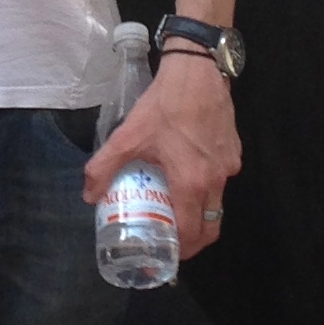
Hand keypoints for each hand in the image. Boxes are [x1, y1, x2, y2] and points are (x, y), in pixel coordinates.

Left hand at [82, 49, 241, 262]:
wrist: (197, 70)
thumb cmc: (164, 105)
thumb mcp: (128, 136)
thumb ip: (104, 167)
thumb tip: (89, 195)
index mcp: (193, 183)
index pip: (191, 233)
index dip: (179, 251)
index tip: (165, 254)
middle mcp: (217, 180)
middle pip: (211, 225)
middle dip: (194, 240)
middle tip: (172, 240)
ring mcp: (230, 165)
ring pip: (218, 202)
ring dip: (200, 212)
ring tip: (176, 207)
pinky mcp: (235, 150)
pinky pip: (222, 179)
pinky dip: (208, 186)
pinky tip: (187, 172)